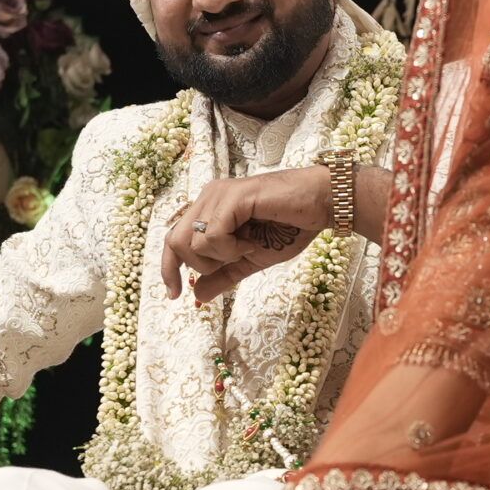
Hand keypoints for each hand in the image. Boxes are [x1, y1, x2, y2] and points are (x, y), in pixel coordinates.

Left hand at [160, 167, 332, 304]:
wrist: (320, 207)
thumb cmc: (290, 227)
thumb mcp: (250, 261)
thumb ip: (223, 276)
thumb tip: (197, 295)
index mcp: (209, 209)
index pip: (172, 239)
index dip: (168, 268)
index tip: (174, 295)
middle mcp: (208, 197)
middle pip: (175, 242)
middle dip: (201, 264)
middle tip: (232, 260)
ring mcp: (218, 194)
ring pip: (193, 242)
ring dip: (222, 256)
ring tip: (248, 246)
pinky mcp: (232, 196)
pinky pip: (212, 235)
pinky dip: (231, 248)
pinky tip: (251, 241)